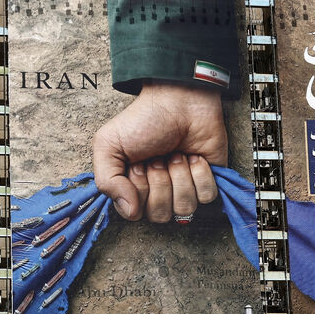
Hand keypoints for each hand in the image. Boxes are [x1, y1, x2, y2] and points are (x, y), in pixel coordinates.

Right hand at [92, 81, 227, 222]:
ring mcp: (185, 189)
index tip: (138, 163)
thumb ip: (107, 182)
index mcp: (133, 189)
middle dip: (160, 181)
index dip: (139, 189)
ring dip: (180, 175)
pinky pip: (207, 197)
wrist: (179, 99)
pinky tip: (194, 156)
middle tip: (159, 157)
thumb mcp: (108, 145)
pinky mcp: (208, 181)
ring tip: (177, 154)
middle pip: (161, 214)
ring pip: (185, 207)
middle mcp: (158, 194)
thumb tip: (131, 212)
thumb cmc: (143, 120)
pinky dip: (201, 173)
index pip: (136, 213)